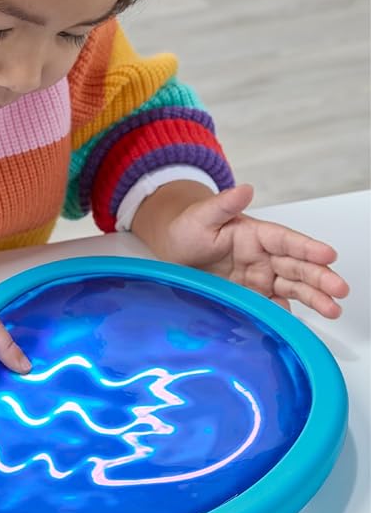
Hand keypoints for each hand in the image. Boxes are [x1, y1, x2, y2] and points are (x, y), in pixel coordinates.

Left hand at [132, 182, 348, 317]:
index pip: (287, 241)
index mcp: (256, 234)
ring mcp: (260, 278)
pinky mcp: (252, 296)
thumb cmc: (188, 230)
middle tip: (339, 290)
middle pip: (297, 266)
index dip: (308, 248)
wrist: (173, 253)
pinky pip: (273, 305)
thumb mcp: (200, 216)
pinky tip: (298, 323)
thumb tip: (244, 189)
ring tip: (333, 309)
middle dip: (320, 278)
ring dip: (314, 297)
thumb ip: (223, 205)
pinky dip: (285, 314)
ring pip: (293, 287)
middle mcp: (264, 257)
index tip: (328, 254)